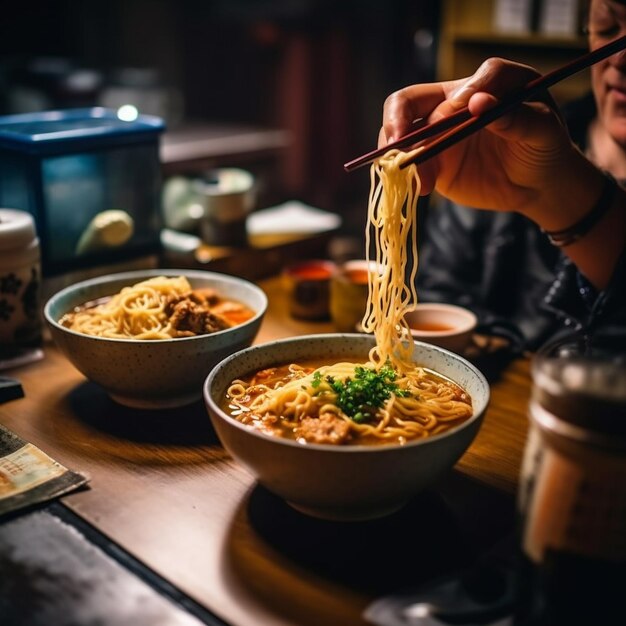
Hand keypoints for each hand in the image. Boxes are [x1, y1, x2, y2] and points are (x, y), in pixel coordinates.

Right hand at [379, 58, 602, 228]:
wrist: (536, 184)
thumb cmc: (545, 147)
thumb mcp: (543, 129)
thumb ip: (517, 116)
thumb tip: (477, 102)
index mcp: (485, 83)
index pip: (464, 84)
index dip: (461, 99)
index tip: (468, 116)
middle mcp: (453, 102)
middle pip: (409, 99)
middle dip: (397, 117)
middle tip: (399, 140)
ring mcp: (438, 132)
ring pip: (400, 133)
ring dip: (400, 152)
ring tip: (417, 177)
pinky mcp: (432, 161)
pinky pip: (409, 164)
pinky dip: (408, 176)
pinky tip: (422, 188)